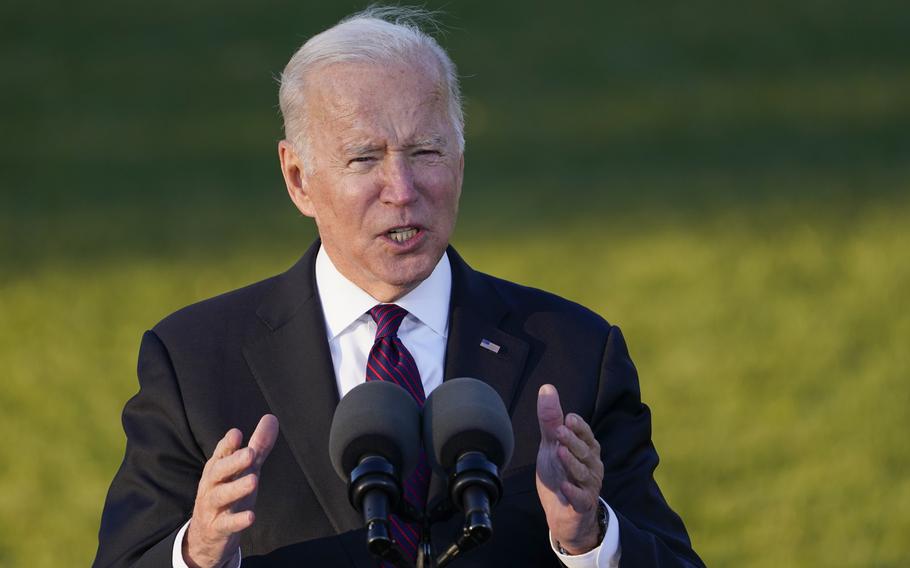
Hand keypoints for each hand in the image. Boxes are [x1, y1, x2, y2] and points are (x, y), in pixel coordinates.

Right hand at [183, 414, 278, 567]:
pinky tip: (251, 517)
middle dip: (233, 462)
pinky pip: (226, 524)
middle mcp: (212, 485)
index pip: (221, 454)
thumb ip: (258, 445)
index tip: (236, 434)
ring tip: (254, 480)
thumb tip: (271, 418)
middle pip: (218, 471)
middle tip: (250, 453)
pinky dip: (237, 520)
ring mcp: (212, 507)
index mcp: (218, 468)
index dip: (227, 445)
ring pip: (221, 496)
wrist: (206, 536)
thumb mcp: (244, 469)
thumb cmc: (229, 493)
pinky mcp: (217, 528)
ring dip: (236, 488)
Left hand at [535, 384, 604, 554]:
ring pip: (583, 473)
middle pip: (584, 451)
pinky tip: (563, 486)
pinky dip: (572, 492)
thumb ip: (550, 419)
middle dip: (572, 441)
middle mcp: (591, 465)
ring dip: (571, 463)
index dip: (578, 427)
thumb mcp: (552, 444)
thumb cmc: (561, 472)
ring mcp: (588, 486)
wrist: (563, 513)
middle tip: (559, 431)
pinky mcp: (582, 505)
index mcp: (586, 449)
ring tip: (559, 453)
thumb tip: (547, 388)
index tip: (568, 417)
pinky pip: (580, 498)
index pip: (585, 435)